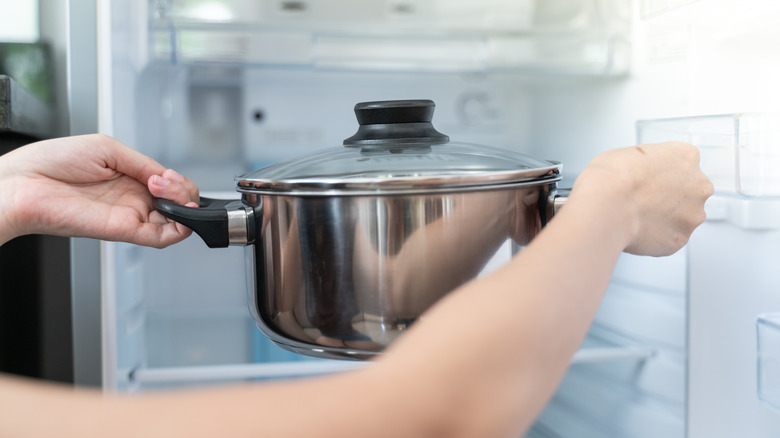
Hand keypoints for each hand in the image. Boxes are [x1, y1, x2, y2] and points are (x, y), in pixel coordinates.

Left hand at [0, 134, 198, 247]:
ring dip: (185, 205)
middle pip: (179, 203)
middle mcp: (132, 200)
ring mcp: (130, 216)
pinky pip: (162, 238)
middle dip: (184, 190)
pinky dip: (180, 227)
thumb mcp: (107, 149)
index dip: (177, 180)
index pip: (169, 185)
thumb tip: (168, 177)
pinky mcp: (124, 231)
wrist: (23, 183)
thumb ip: (142, 164)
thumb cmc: (52, 162)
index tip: (166, 174)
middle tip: (165, 182)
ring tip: (169, 191)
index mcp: (129, 179)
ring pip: (177, 221)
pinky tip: (178, 211)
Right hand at [568, 141, 712, 255]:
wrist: (608, 205)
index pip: (684, 164)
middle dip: (670, 197)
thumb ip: (648, 165)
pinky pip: (670, 239)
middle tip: (644, 199)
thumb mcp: (631, 153)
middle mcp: (698, 186)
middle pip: (689, 193)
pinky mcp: (680, 239)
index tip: (651, 179)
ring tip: (638, 216)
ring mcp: (692, 215)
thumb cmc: (614, 177)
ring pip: (682, 218)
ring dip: (665, 218)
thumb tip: (641, 175)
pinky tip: (638, 229)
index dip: (664, 174)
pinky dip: (656, 236)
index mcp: (687, 157)